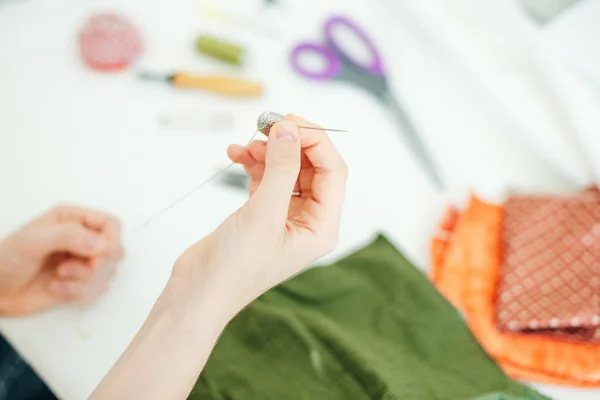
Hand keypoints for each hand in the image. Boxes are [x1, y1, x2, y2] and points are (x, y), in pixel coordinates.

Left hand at [0, 205, 122, 315]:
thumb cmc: (7, 259)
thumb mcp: (33, 240)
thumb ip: (69, 236)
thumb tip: (102, 243)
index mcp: (73, 219)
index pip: (111, 225)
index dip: (111, 241)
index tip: (96, 256)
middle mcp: (82, 239)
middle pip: (115, 251)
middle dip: (95, 265)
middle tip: (66, 267)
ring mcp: (82, 262)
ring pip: (108, 273)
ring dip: (83, 281)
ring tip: (58, 277)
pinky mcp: (80, 283)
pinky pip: (97, 291)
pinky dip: (78, 294)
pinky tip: (57, 288)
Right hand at [173, 114, 346, 318]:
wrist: (198, 293)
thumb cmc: (235, 267)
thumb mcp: (264, 214)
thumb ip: (281, 167)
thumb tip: (289, 129)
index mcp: (321, 227)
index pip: (333, 171)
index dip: (316, 142)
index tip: (290, 121)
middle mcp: (308, 221)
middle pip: (311, 167)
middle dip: (291, 143)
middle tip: (268, 124)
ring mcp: (284, 217)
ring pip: (286, 170)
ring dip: (269, 151)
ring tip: (247, 142)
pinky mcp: (261, 214)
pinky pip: (266, 178)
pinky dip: (253, 163)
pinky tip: (236, 153)